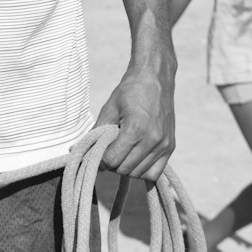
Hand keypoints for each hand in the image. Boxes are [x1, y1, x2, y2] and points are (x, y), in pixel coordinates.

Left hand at [95, 62, 175, 180]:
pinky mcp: (170, 147)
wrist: (155, 78)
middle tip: (107, 153)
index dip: (101, 160)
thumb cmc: (130, 91)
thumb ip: (97, 131)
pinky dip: (142, 171)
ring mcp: (164, 145)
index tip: (96, 155)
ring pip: (139, 173)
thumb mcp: (109, 108)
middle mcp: (153, 140)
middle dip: (112, 165)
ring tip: (120, 154)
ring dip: (126, 168)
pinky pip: (155, 172)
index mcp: (136, 129)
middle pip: (125, 169)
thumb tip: (81, 150)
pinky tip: (134, 159)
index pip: (113, 159)